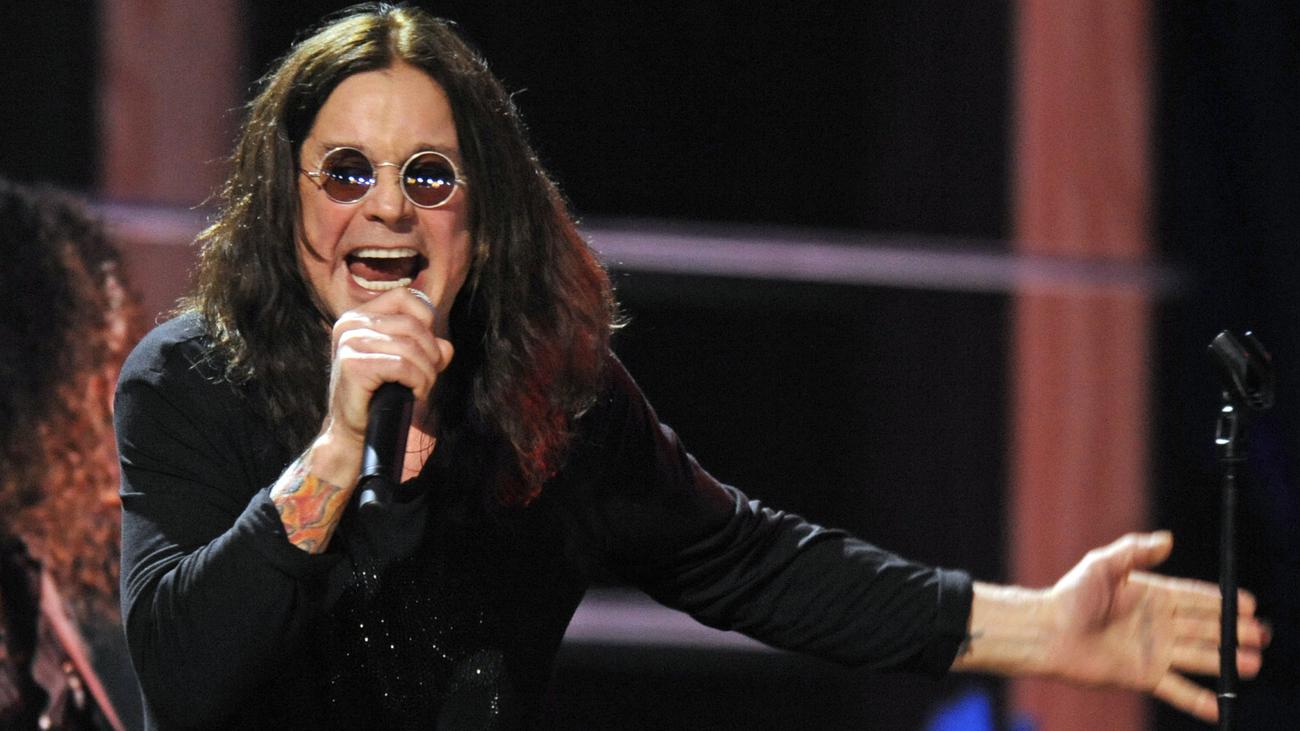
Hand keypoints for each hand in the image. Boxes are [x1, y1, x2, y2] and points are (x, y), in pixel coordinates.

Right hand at [323, 288, 453, 452]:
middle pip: (413, 324)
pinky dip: (418, 382)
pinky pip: (402, 366)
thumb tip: (446, 347)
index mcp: (359, 316)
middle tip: (429, 377)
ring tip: (421, 388)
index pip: (404, 297)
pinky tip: (414, 394)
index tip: (428, 348)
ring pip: (410, 347)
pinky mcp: (353, 364)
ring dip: (427, 372)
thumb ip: (427, 348)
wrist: (352, 429)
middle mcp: (350, 324)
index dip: (427, 319)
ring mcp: (349, 342)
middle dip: (432, 354)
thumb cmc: (379, 393)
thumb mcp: (405, 363)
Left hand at [1042, 531, 1268, 721]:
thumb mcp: (1102, 565)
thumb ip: (1135, 550)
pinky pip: (1176, 689)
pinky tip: (1218, 707)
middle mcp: (1157, 624)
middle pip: (1204, 629)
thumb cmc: (1071, 596)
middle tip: (1259, 635)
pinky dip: (1198, 700)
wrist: (1047, 632)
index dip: (1222, 602)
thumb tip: (1168, 539)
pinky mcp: (1143, 676)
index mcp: (1152, 596)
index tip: (1248, 604)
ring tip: (1252, 664)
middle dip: (1233, 633)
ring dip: (1225, 663)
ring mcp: (1152, 652)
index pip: (1196, 599)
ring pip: (1198, 658)